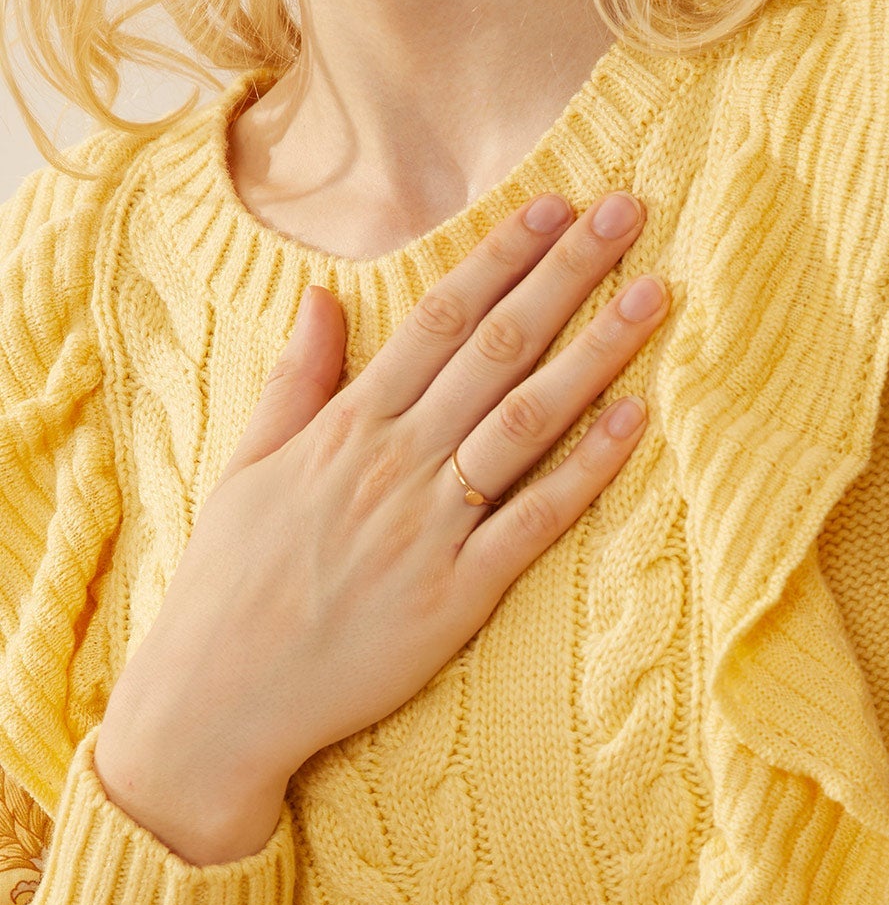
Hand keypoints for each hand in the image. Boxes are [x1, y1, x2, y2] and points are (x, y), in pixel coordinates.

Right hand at [93, 189, 665, 862]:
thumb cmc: (230, 585)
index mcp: (347, 427)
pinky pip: (534, 521)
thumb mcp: (248, 467)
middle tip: (628, 212)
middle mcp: (394, 463)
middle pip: (497, 349)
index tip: (557, 204)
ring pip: (526, 421)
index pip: (440, 319)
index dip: (503, 255)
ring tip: (655, 294)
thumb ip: (295, 380)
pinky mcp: (457, 595)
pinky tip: (635, 419)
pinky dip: (585, 469)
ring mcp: (430, 528)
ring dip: (596, 352)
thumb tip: (322, 296)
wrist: (217, 699)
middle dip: (567, 274)